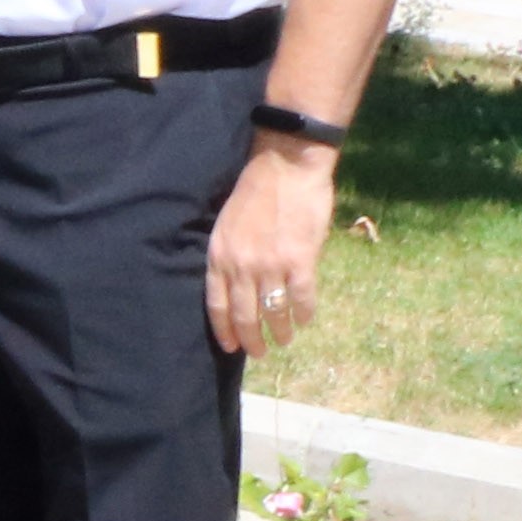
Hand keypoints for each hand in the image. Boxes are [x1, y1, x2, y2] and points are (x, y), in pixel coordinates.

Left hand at [208, 138, 338, 354]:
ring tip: (284, 340)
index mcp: (219, 257)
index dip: (224, 330)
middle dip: (251, 340)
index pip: (216, 305)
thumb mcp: (227, 225)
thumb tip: (240, 287)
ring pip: (273, 312)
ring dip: (280, 331)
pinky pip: (301, 297)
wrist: (285, 167)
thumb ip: (231, 256)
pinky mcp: (300, 260)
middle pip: (244, 315)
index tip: (231, 347)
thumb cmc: (256, 192)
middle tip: (260, 353)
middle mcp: (241, 266)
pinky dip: (304, 313)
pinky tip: (306, 319)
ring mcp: (270, 265)